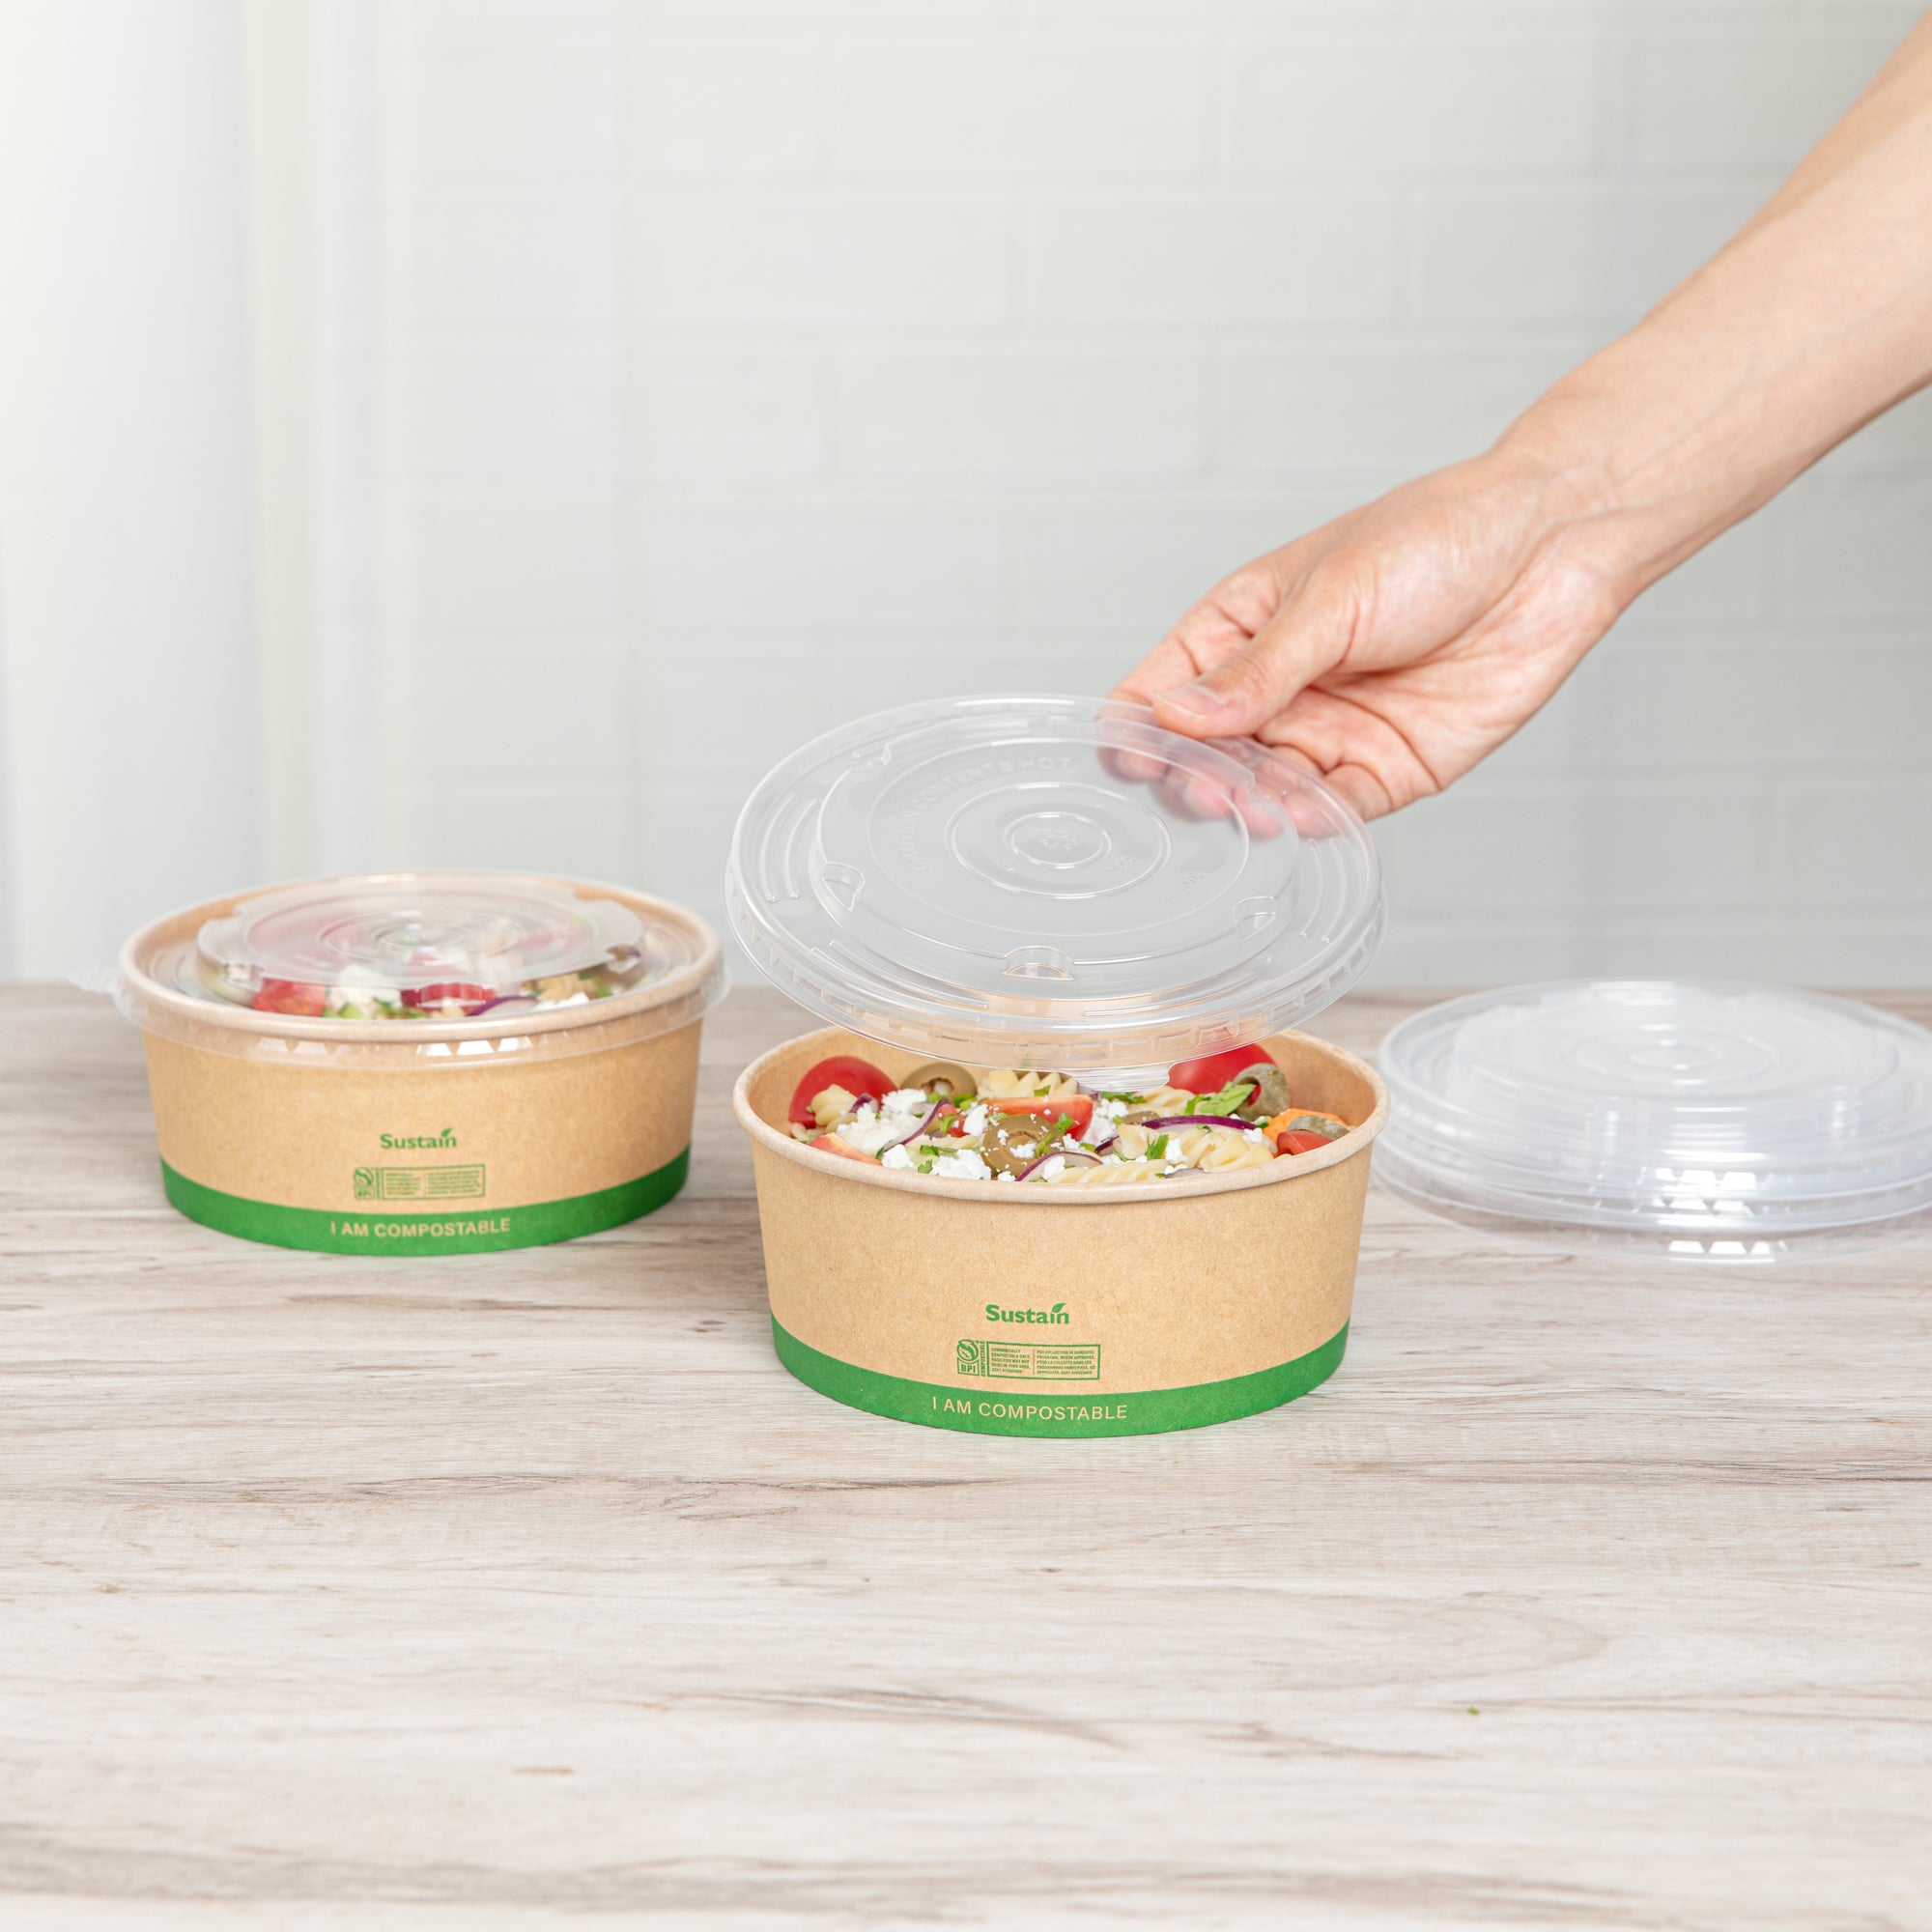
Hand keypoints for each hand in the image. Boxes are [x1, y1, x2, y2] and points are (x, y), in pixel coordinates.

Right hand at [1111, 451, 1630, 819]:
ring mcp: (1329, 734)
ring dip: (1253, 806)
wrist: (1550, 547)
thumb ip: (1257, 669)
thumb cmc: (1436, 540)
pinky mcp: (1387, 770)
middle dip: (1196, 779)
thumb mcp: (1330, 597)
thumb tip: (1174, 716)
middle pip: (1205, 758)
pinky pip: (1336, 811)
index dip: (1134, 729)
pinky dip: (1316, 821)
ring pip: (1265, 792)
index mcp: (1241, 630)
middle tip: (1204, 787)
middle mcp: (1278, 691)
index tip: (1129, 759)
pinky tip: (1304, 815)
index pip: (1159, 691)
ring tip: (1255, 805)